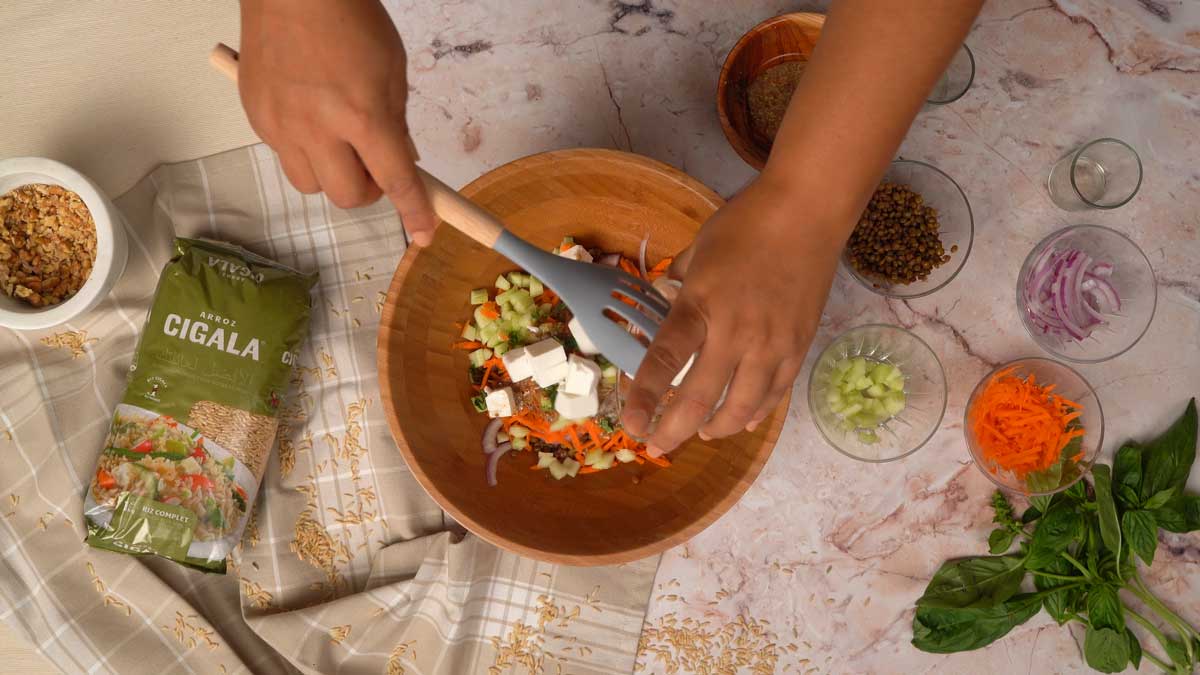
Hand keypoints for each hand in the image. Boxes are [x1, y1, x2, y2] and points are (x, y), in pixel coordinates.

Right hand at [238, 0, 437, 244]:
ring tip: (337, 141)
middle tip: (373, 164)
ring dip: (333, 174)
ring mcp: (282, 126)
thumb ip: (396, 122)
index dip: (414, 211)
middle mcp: (319, 129)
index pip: (395, 181)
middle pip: (347, 197)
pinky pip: (285, 156)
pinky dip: (304, 149)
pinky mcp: (257, 118)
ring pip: (312, 185)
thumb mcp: (392, 71)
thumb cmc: (350, 21)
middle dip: (368, 190)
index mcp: (363, 115)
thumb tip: (402, 163)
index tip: (425, 232)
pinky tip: (308, 116)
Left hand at [621, 175, 846, 454]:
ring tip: (700, 433)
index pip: (665, 363)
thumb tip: (661, 308)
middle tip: (657, 446)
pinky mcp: (798, 348)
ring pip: (741, 408)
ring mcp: (771, 345)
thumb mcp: (697, 252)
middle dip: (673, 430)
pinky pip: (774, 394)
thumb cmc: (745, 225)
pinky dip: (755, 413)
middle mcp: (735, 333)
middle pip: (700, 399)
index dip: (644, 399)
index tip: (629, 423)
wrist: (807, 213)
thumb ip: (677, 287)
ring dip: (716, 428)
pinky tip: (742, 421)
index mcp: (700, 306)